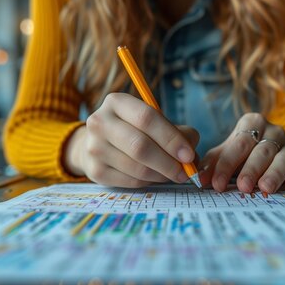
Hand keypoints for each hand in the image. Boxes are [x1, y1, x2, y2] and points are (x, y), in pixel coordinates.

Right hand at [64, 93, 198, 186]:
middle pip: (139, 146)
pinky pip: (130, 181)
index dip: (170, 138)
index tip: (188, 155)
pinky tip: (154, 176)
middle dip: (168, 162)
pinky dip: (148, 182)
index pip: (146, 118)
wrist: (96, 143)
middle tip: (185, 172)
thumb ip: (178, 132)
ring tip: (172, 173)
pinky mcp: (94, 171)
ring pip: (136, 167)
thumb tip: (191, 156)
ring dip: (161, 174)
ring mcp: (94, 147)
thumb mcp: (154, 122)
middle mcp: (99, 122)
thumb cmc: (134, 129)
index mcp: (116, 102)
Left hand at [199, 113, 284, 192]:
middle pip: (262, 150)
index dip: (227, 164)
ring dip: (275, 173)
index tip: (217, 184)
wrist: (271, 145)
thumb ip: (213, 163)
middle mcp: (274, 131)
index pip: (239, 142)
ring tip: (265, 188)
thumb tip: (200, 178)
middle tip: (243, 187)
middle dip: (251, 169)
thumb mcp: (227, 151)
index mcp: (253, 122)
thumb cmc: (243, 151)